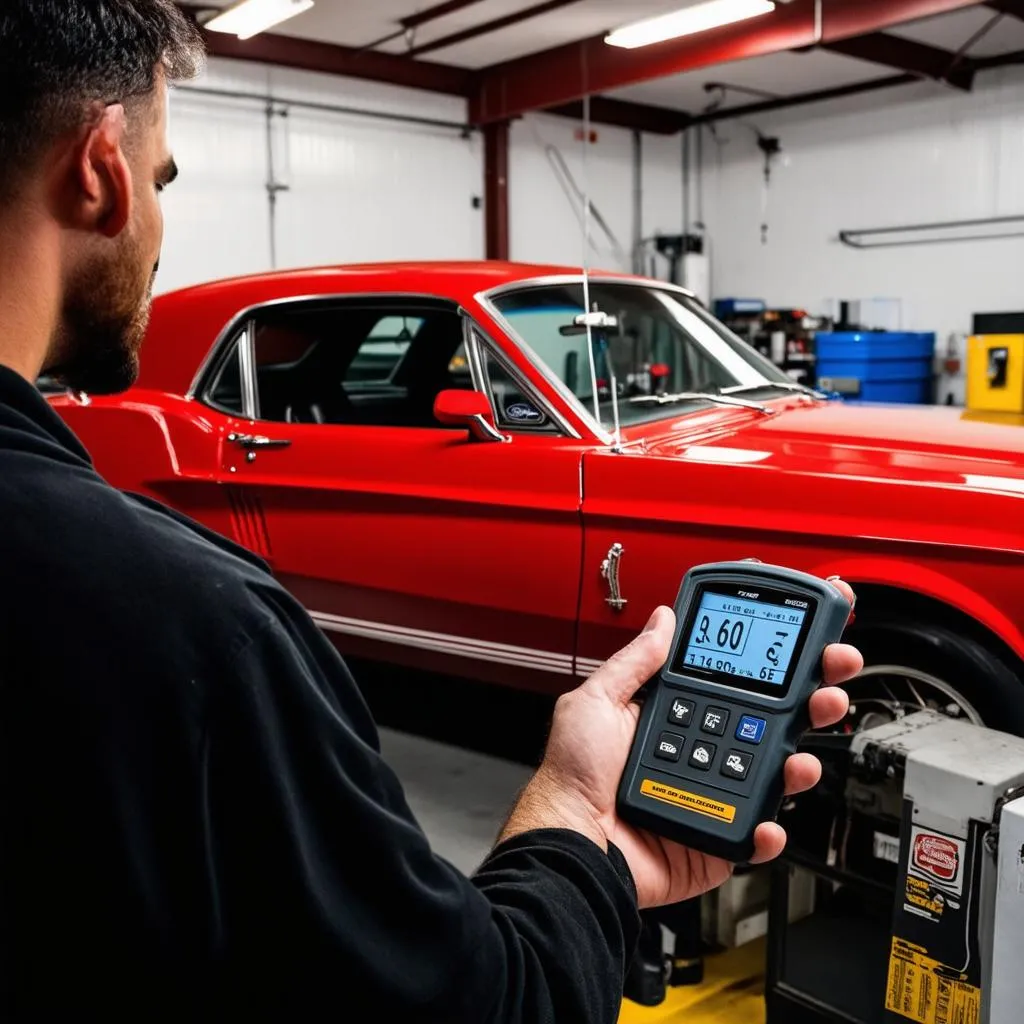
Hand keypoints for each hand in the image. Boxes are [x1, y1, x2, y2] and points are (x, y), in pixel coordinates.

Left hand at [500, 581, 861, 908]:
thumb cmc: (571, 775)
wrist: (569, 840)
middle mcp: (700, 751)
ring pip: (772, 775)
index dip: (771, 660)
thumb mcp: (598, 700)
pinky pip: (754, 834)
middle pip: (769, 722)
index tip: (806, 636)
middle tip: (832, 676)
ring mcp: (711, 794)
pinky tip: (768, 816)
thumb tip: (663, 619)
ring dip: (800, 760)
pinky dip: (769, 829)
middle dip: (809, 696)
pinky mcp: (715, 839)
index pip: (734, 681)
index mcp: (676, 714)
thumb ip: (637, 661)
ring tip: (803, 752)